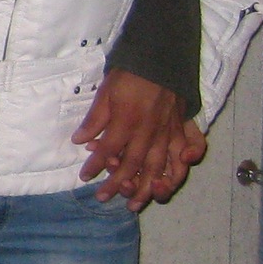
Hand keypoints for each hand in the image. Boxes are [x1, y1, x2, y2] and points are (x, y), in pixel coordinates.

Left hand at [75, 71, 206, 209]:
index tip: (84, 177)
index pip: (108, 150)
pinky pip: (184, 154)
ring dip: (145, 188)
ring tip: (134, 204)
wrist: (161, 58)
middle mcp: (148, 131)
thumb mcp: (105, 92)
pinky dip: (178, 170)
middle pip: (132, 164)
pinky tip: (169, 182)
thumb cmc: (130, 74)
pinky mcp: (181, 129)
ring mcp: (167, 131)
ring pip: (158, 166)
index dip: (95, 166)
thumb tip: (78, 141)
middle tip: (102, 197)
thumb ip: (94, 118)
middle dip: (116, 184)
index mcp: (127, 121)